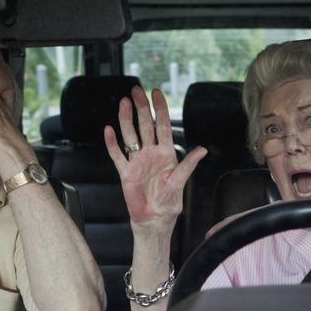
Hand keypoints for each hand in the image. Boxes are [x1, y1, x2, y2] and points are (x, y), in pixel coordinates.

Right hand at [104, 87, 205, 230]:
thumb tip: (202, 150)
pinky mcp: (126, 172)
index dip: (159, 109)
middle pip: (144, 126)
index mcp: (165, 154)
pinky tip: (108, 131)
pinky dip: (112, 143)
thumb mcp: (180, 182)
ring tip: (123, 103)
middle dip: (141, 108)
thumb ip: (188, 165)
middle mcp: (150, 154)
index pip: (162, 126)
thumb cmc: (168, 203)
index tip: (156, 93)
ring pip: (130, 136)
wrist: (154, 220)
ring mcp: (137, 161)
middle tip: (136, 91)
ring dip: (126, 120)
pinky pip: (117, 155)